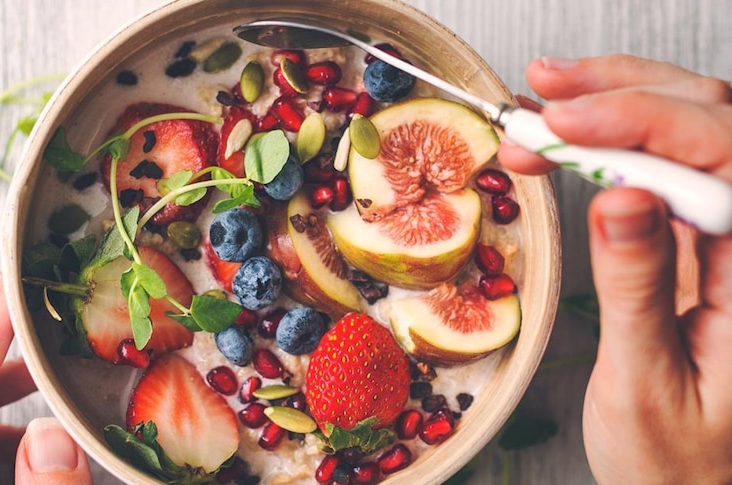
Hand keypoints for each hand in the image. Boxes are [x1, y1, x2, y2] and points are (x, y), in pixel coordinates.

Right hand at [499, 54, 731, 482]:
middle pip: (711, 123)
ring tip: (544, 101)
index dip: (642, 124)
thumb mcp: (647, 386)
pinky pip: (661, 172)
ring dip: (615, 105)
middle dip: (623, 96)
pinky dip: (608, 145)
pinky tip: (567, 138)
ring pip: (688, 133)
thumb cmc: (682, 463)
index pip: (723, 158)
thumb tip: (619, 197)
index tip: (563, 124)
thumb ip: (638, 289)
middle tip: (544, 96)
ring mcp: (727, 237)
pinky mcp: (696, 243)